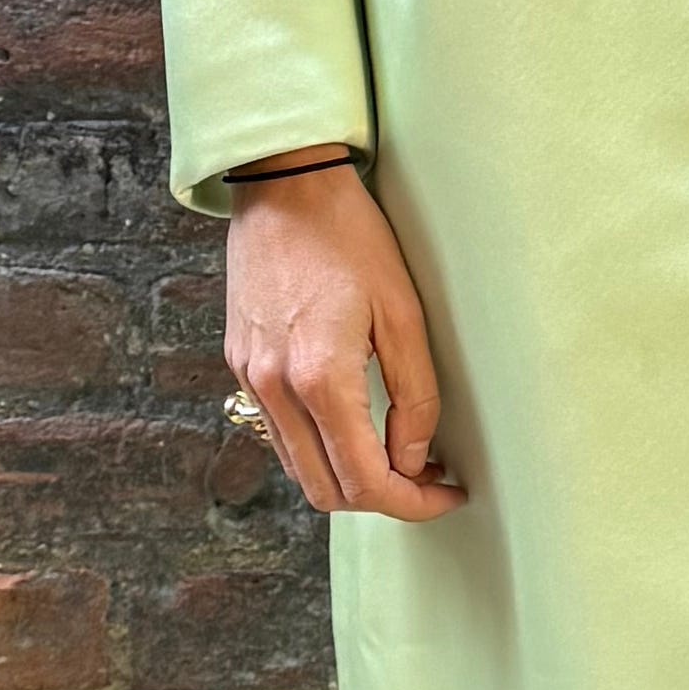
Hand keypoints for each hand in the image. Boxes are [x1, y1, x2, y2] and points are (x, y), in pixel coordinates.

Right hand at [224, 161, 463, 519]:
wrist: (283, 186)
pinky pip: (279, 435)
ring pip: (299, 470)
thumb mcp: (403, 312)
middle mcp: (275, 389)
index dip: (412, 503)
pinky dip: (318, 450)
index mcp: (319, 377)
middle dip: (382, 499)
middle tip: (428, 476)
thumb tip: (414, 458)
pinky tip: (354, 426)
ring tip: (397, 455)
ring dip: (348, 478)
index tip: (448, 493)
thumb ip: (414, 396)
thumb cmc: (351, 237)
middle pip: (327, 491)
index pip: (365, 481)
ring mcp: (250, 378)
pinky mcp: (240, 364)